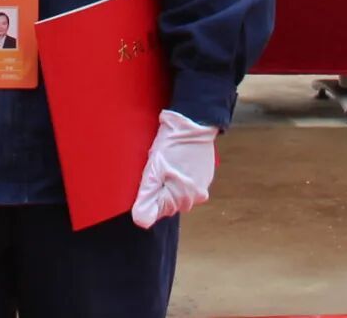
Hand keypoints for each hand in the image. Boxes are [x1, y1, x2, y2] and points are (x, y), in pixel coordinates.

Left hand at [131, 110, 218, 229]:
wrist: (194, 123)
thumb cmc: (171, 145)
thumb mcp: (153, 169)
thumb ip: (147, 197)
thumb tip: (140, 221)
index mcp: (181, 198)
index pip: (157, 210)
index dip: (148, 194)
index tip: (149, 177)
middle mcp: (195, 198)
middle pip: (168, 202)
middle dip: (159, 188)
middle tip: (156, 167)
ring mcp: (202, 187)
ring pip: (178, 192)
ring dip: (170, 182)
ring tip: (167, 161)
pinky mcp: (205, 176)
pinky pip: (188, 183)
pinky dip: (180, 175)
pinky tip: (176, 160)